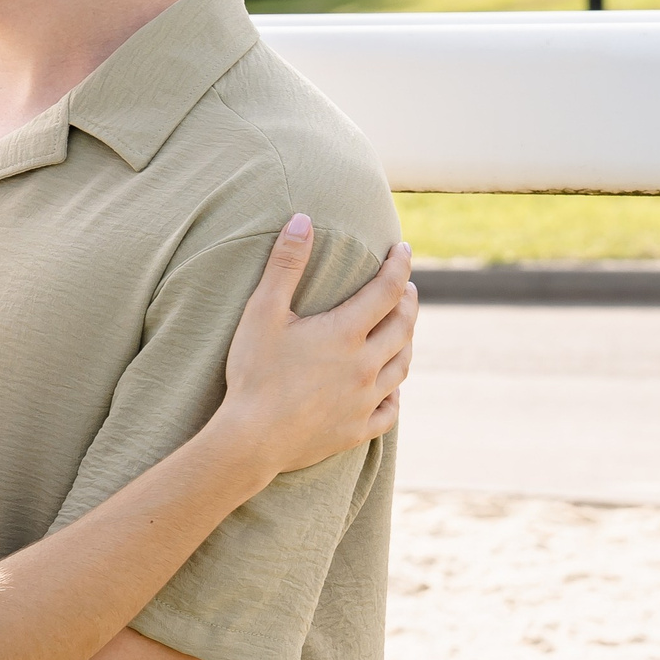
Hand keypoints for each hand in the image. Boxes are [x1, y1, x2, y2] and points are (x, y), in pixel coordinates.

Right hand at [218, 217, 415, 475]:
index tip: (403, 249)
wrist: (251, 439)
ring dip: (406, 343)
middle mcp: (365, 365)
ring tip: (402, 331)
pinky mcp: (356, 430)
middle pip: (403, 326)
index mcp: (345, 333)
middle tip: (407, 287)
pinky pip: (390, 411)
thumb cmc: (253, 373)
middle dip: (409, 301)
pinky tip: (391, 390)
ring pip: (402, 367)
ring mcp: (364, 400)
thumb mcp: (262, 312)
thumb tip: (303, 220)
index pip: (386, 289)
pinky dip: (394, 395)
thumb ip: (285, 265)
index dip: (398, 265)